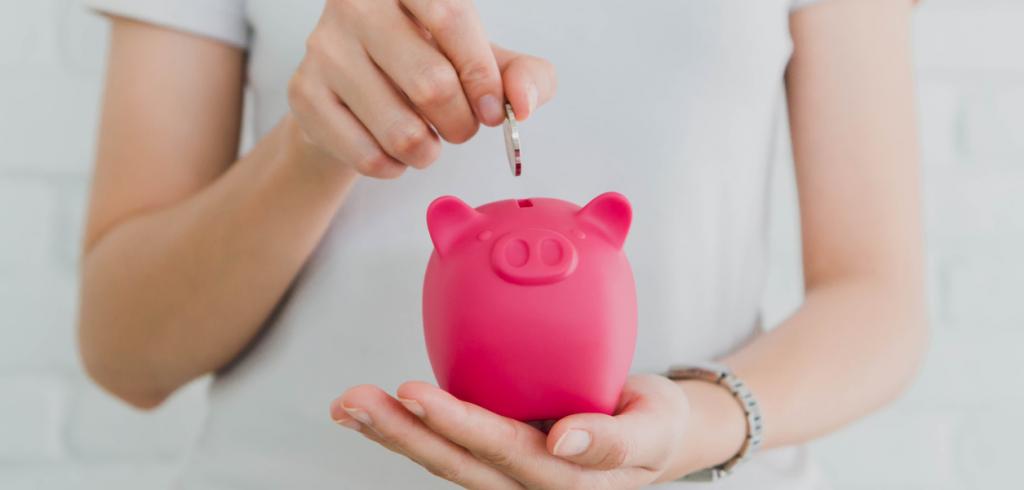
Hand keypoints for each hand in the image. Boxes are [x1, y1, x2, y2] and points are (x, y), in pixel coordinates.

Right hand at [287, 0, 556, 178]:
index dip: (483, 76)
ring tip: (428, 141)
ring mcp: (324, 49)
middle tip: (462, 128)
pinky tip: (394, 152)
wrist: (353, 91)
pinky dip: (395, 167)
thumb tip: (524, 104)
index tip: (495, 111)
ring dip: (429, 152)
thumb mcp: (481, 60)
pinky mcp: (304, 95)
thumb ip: (522, 74)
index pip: (452, 18)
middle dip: (462, 123)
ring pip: (401, 130)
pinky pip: (368, 156)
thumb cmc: (426, 64)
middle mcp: (356, 4)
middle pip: (431, 83)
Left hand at [330, 374, 745, 488]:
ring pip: (444, 462)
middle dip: (403, 432)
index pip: (506, 451)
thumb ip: (615, 441)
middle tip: (355, 400)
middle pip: (458, 464)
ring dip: (393, 434)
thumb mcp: (655, 428)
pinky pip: (449, 450)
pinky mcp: (497, 463)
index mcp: (567, 483)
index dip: (460, 425)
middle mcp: (528, 488)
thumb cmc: (655, 425)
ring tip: (349, 405)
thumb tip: (565, 440)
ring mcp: (509, 479)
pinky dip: (410, 430)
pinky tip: (375, 408)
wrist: (656, 438)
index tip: (417, 394)